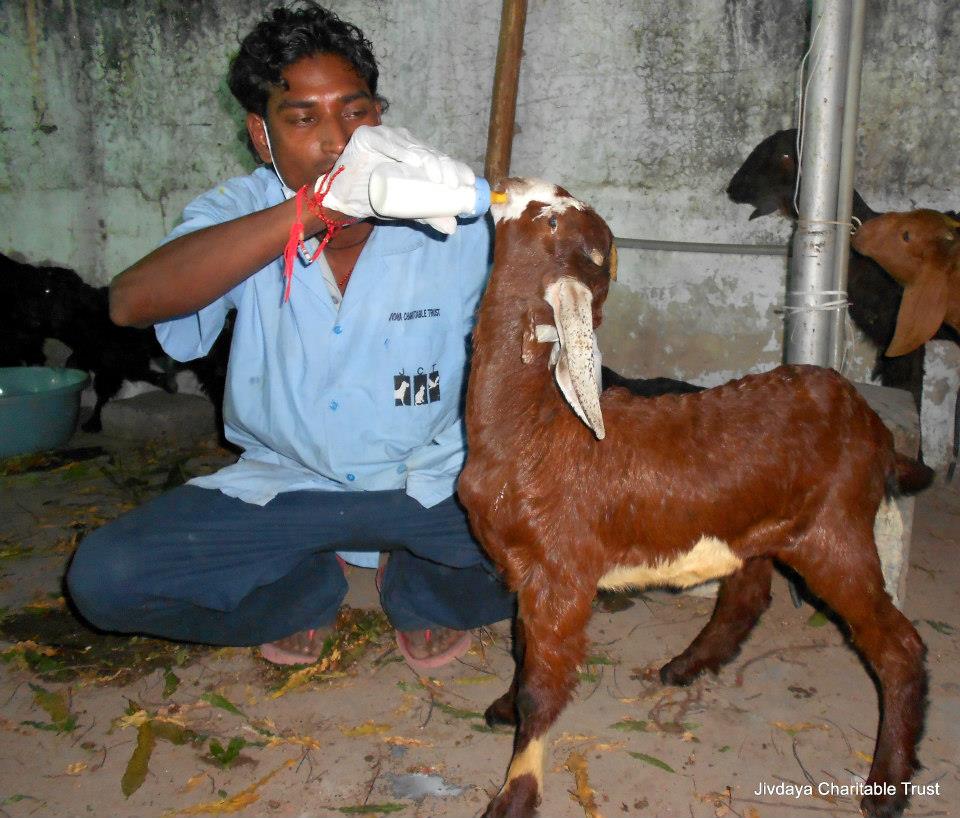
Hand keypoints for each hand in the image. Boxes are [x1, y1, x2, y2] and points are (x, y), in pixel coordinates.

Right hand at [318, 124, 474, 233]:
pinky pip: (386, 142)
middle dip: (445, 167)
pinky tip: (413, 160)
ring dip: (427, 160)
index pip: (439, 159)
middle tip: (453, 185)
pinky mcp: (367, 137)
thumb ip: (428, 214)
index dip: (456, 168)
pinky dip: (401, 151)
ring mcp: (385, 137)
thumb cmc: (374, 199)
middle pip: (429, 152)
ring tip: (438, 177)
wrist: (343, 199)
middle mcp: (403, 141)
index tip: (468, 182)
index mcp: (416, 154)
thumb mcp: (406, 208)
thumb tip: (452, 228)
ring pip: (412, 146)